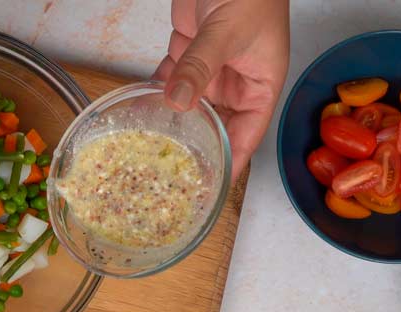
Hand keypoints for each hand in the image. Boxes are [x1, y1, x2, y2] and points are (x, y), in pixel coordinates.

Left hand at [155, 0, 289, 172]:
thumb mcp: (226, 33)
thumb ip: (199, 67)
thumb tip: (178, 103)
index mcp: (262, 84)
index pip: (247, 134)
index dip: (231, 162)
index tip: (213, 188)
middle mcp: (238, 81)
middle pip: (217, 125)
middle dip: (197, 148)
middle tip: (173, 177)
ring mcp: (212, 68)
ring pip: (190, 106)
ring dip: (171, 123)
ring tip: (149, 151)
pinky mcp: (189, 52)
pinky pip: (171, 81)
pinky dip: (155, 94)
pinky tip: (138, 111)